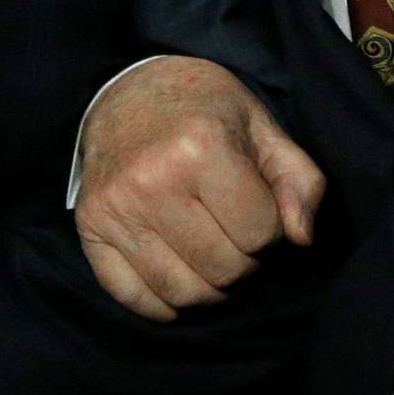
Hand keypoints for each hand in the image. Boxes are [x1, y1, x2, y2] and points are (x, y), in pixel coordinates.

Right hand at [76, 55, 323, 321]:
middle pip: (225, 269)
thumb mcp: (261, 126)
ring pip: (184, 293)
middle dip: (245, 261)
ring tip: (213, 255)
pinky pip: (134, 298)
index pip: (260, 233)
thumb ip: (298, 180)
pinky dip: (164, 303)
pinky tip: (179, 274)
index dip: (272, 230)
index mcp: (202, 146)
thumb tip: (302, 239)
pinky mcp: (91, 229)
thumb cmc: (203, 110)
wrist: (126, 91)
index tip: (259, 210)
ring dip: (211, 288)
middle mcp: (153, 180)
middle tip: (237, 235)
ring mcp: (117, 208)